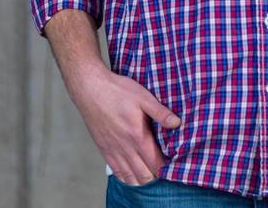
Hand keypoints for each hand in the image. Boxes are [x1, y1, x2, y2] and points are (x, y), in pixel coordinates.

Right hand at [67, 67, 181, 185]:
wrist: (90, 89)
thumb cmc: (117, 91)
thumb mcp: (143, 97)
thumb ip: (160, 112)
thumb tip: (177, 123)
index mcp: (137, 136)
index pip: (156, 164)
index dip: (166, 167)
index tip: (172, 161)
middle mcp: (125, 148)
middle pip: (144, 176)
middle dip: (156, 175)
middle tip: (162, 166)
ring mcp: (113, 151)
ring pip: (130, 178)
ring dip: (142, 178)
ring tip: (149, 170)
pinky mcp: (104, 150)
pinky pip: (116, 172)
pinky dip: (127, 177)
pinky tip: (133, 171)